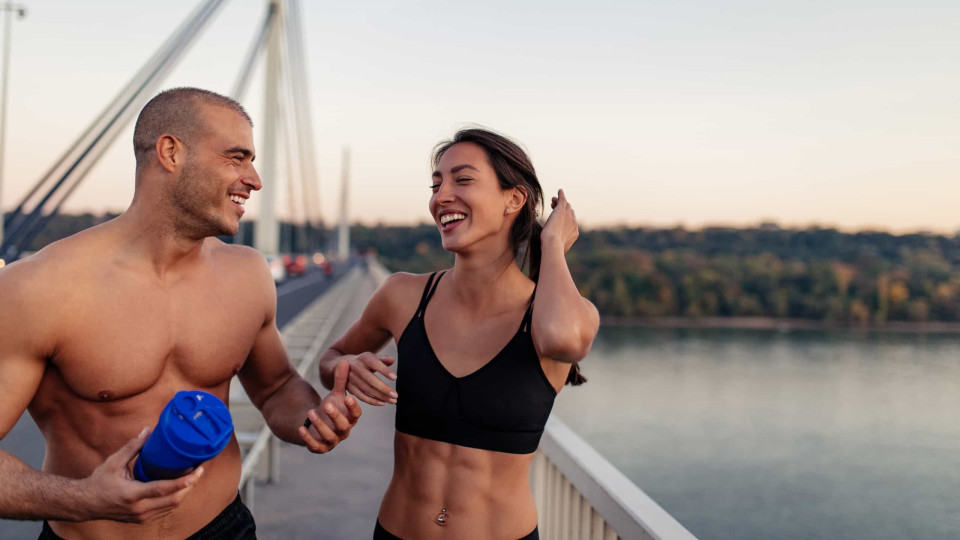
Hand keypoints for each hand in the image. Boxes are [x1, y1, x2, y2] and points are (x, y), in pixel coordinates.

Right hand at [77, 428, 202, 522]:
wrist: (85, 504)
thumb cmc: (99, 482)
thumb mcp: (113, 462)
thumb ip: (132, 447)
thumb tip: (148, 430)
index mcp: (132, 494)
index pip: (163, 488)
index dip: (183, 481)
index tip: (197, 471)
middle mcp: (139, 508)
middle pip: (173, 500)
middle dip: (190, 486)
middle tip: (199, 470)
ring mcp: (141, 517)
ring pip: (171, 507)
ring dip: (184, 492)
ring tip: (193, 477)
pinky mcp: (142, 520)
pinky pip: (165, 510)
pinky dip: (175, 499)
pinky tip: (180, 487)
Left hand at [298, 360, 362, 453]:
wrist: (316, 423)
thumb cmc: (330, 407)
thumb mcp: (335, 394)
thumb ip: (340, 380)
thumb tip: (344, 362)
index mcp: (350, 418)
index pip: (356, 414)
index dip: (352, 407)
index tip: (347, 397)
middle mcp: (344, 431)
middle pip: (343, 426)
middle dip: (335, 416)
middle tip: (326, 404)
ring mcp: (332, 441)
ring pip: (329, 436)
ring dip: (320, 425)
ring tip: (311, 412)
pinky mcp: (319, 447)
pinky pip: (315, 445)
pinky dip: (308, 438)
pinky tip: (301, 428)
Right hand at [344, 352, 396, 405]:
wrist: (341, 364)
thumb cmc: (362, 362)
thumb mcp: (371, 357)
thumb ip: (382, 359)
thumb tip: (392, 360)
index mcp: (363, 358)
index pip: (374, 364)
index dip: (384, 370)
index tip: (395, 378)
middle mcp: (355, 367)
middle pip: (370, 379)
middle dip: (383, 388)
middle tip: (395, 395)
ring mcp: (351, 378)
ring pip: (366, 389)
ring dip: (380, 396)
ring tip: (392, 401)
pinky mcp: (349, 387)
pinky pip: (361, 396)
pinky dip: (372, 401)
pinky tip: (382, 403)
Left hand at [541, 189, 578, 252]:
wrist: (553, 244)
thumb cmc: (553, 249)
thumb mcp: (559, 250)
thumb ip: (560, 248)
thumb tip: (560, 254)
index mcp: (574, 232)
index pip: (571, 221)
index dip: (565, 218)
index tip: (557, 219)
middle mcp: (573, 223)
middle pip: (570, 212)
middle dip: (563, 209)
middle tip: (553, 207)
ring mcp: (568, 216)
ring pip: (566, 205)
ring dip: (560, 202)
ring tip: (553, 201)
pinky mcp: (561, 210)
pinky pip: (562, 199)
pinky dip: (561, 195)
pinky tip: (559, 191)